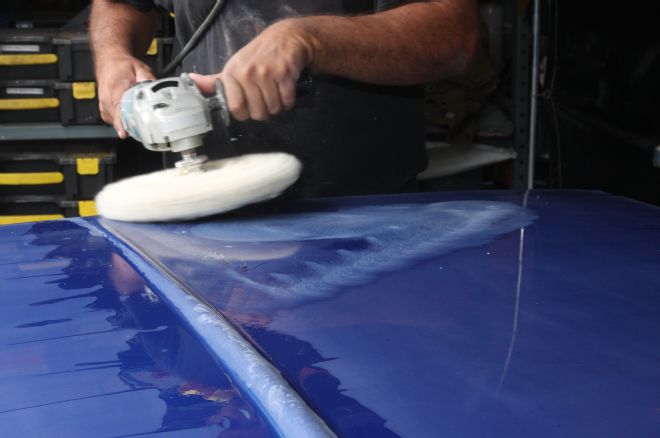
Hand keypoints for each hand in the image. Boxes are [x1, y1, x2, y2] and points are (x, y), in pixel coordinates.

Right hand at [96, 56, 154, 137]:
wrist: (109, 61)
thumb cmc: (122, 66)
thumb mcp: (139, 67)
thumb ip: (147, 78)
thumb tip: (154, 87)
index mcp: (115, 90)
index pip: (117, 110)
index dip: (122, 124)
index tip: (126, 132)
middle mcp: (107, 100)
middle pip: (118, 121)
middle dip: (132, 126)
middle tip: (144, 126)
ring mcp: (104, 106)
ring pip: (117, 123)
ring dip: (128, 124)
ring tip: (138, 118)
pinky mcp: (104, 110)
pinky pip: (114, 121)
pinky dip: (122, 121)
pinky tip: (130, 116)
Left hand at [189, 19, 313, 120]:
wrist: (284, 37)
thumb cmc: (257, 55)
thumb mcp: (233, 66)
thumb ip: (214, 80)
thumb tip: (191, 81)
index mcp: (232, 73)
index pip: (235, 108)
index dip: (244, 114)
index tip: (248, 108)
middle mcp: (247, 73)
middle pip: (257, 112)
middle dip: (263, 112)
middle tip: (264, 101)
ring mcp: (266, 73)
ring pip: (273, 108)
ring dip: (276, 107)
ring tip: (275, 95)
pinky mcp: (284, 74)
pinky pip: (286, 101)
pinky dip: (288, 102)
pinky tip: (284, 92)